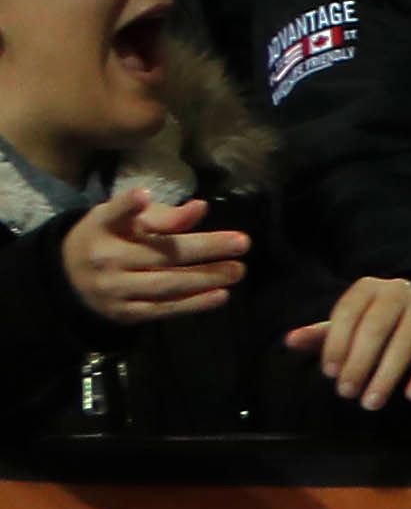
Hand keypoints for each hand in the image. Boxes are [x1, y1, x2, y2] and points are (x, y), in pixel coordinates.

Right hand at [58, 194, 247, 322]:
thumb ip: (163, 215)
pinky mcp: (124, 312)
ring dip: (206, 278)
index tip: (143, 195)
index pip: (116, 214)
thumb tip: (200, 209)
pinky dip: (194, 303)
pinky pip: (163, 308)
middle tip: (242, 243)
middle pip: (159, 253)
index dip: (129, 206)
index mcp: (103, 226)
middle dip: (204, 248)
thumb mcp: (127, 219)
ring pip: (165, 284)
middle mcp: (105, 257)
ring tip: (237, 270)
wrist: (71, 277)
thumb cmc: (111, 238)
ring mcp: (114, 288)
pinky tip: (221, 294)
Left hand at [284, 278, 410, 409]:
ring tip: (371, 402)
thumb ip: (320, 336)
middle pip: (376, 328)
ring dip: (387, 375)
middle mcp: (398, 292)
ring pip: (406, 342)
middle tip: (347, 393)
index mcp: (368, 288)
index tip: (329, 373)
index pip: (348, 313)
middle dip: (360, 363)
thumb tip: (290, 340)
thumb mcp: (347, 326)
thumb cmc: (374, 324)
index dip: (337, 343)